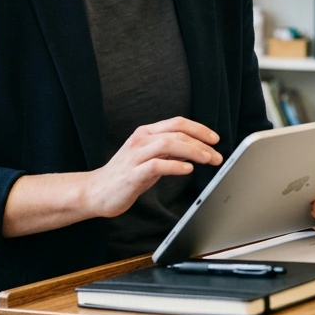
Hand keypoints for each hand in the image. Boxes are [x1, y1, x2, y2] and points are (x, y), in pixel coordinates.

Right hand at [84, 117, 222, 218]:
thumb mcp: (149, 158)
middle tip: (217, 155)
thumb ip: (168, 151)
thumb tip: (195, 150)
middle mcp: (141, 140)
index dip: (199, 128)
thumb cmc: (126, 176)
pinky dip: (175, 166)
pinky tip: (188, 170)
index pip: (177, 123)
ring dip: (193, 151)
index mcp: (145, 133)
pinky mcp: (133, 173)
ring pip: (168, 144)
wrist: (97, 191)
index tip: (215, 139)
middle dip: (201, 142)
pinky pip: (157, 165)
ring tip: (208, 160)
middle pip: (176, 132)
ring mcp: (135, 156)